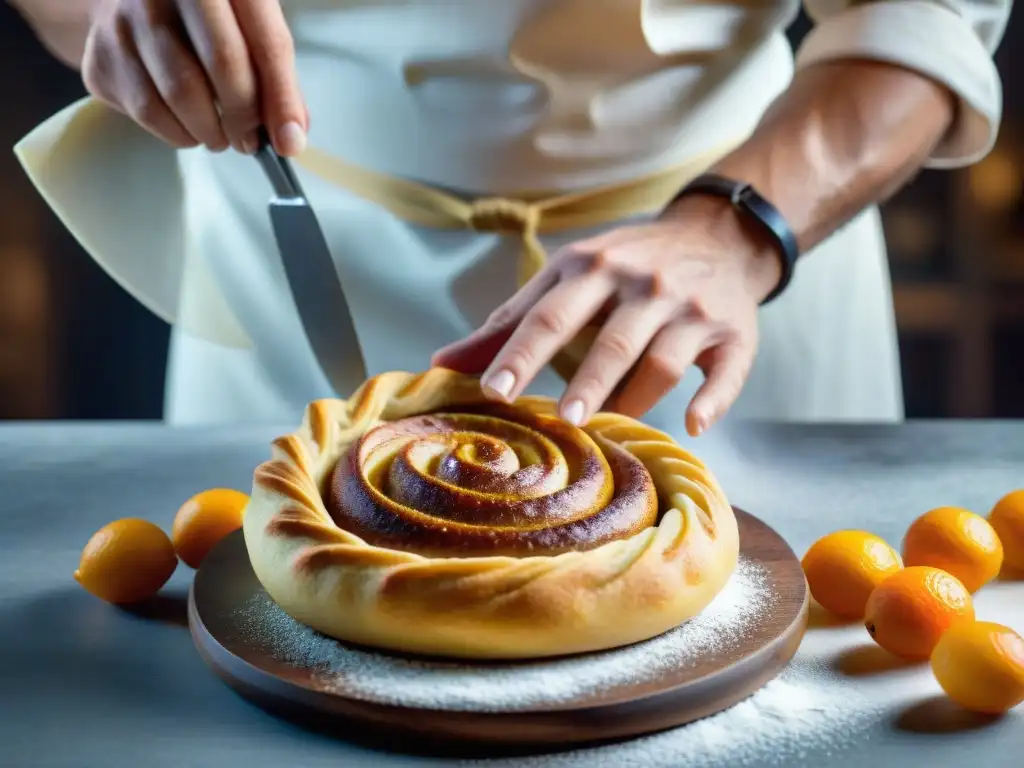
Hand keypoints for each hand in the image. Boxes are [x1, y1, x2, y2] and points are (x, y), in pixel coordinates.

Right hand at [82, 0, 307, 154]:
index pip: (265, 41)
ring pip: (181, 94)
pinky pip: (148, 111)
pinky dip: (177, 133)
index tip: (288, 141)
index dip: (281, 98)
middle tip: (250, 141)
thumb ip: (277, 79)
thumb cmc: (206, 21)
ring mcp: (126, 16)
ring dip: (210, 131)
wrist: (131, 2)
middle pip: (222, 64)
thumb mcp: (250, 30)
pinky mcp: (101, 52)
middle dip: (244, 116)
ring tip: (220, 134)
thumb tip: (291, 138)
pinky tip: (187, 126)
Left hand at [433, 196, 782, 435]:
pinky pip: (726, 371)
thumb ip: (509, 322)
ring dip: (636, 397)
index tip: (493, 392)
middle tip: (563, 418)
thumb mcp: (566, 278)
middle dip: (587, 380)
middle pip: (612, 339)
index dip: (521, 355)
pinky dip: (713, 399)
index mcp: (592, 267)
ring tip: (609, 427)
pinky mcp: (733, 333)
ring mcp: (691, 309)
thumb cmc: (622, 266)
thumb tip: (439, 363)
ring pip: (664, 361)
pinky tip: (694, 424)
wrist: (715, 236)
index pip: (550, 315)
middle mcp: (643, 284)